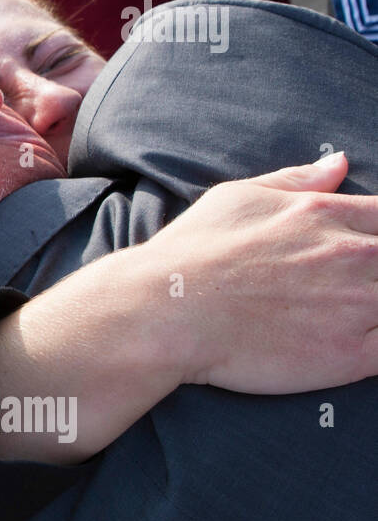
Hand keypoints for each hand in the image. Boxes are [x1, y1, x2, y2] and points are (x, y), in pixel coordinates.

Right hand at [140, 152, 377, 392]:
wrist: (165, 311)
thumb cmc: (192, 252)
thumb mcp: (237, 197)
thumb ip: (297, 180)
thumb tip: (341, 164)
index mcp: (326, 213)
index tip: (361, 249)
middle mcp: (352, 255)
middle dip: (375, 269)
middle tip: (341, 285)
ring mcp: (356, 306)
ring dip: (373, 306)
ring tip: (340, 312)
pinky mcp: (349, 356)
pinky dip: (377, 343)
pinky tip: (353, 344)